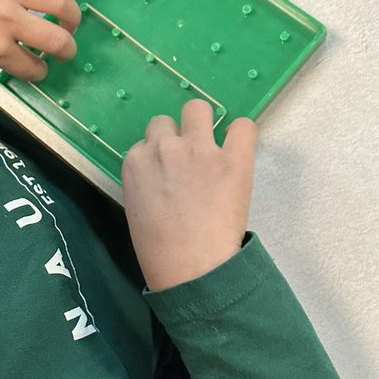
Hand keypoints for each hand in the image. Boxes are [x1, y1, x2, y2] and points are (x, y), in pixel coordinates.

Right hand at [121, 100, 256, 290]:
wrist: (191, 269)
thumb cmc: (159, 252)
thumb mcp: (137, 211)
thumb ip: (146, 184)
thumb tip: (163, 179)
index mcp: (135, 162)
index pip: (145, 142)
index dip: (159, 157)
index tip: (170, 175)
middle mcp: (163, 147)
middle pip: (165, 121)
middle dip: (176, 137)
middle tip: (189, 162)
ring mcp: (199, 150)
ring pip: (198, 109)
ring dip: (203, 124)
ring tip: (213, 149)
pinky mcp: (233, 159)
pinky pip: (243, 127)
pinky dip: (241, 135)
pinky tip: (239, 151)